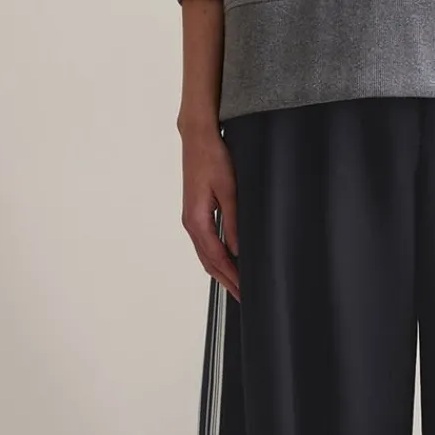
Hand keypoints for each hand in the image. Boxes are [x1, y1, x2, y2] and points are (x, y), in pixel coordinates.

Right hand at [181, 124, 239, 298]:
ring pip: (205, 254)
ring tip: (235, 284)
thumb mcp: (229, 190)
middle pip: (208, 261)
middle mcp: (191, 223)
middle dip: (226, 280)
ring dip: (220, 271)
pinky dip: (215, 257)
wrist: (198, 138)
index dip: (231, 276)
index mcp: (197, 221)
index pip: (216, 258)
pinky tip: (226, 260)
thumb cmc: (212, 159)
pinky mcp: (195, 212)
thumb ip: (234, 221)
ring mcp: (191, 218)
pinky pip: (204, 243)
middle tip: (242, 296)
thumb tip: (238, 249)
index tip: (244, 290)